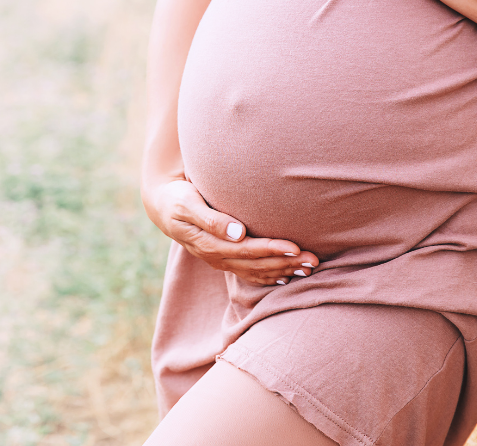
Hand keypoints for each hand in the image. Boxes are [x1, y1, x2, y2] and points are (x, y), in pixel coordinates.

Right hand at [143, 178, 319, 285]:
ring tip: (310, 268)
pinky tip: (287, 277)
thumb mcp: (188, 204)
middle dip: (286, 263)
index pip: (246, 250)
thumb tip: (237, 233)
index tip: (295, 247)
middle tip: (313, 260)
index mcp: (208, 244)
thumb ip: (212, 219)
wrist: (163, 207)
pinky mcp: (224, 259)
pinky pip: (250, 273)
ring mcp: (221, 261)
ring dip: (284, 270)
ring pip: (257, 271)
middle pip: (256, 264)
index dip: (271, 250)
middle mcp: (217, 257)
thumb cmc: (177, 199)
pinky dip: (270, 276)